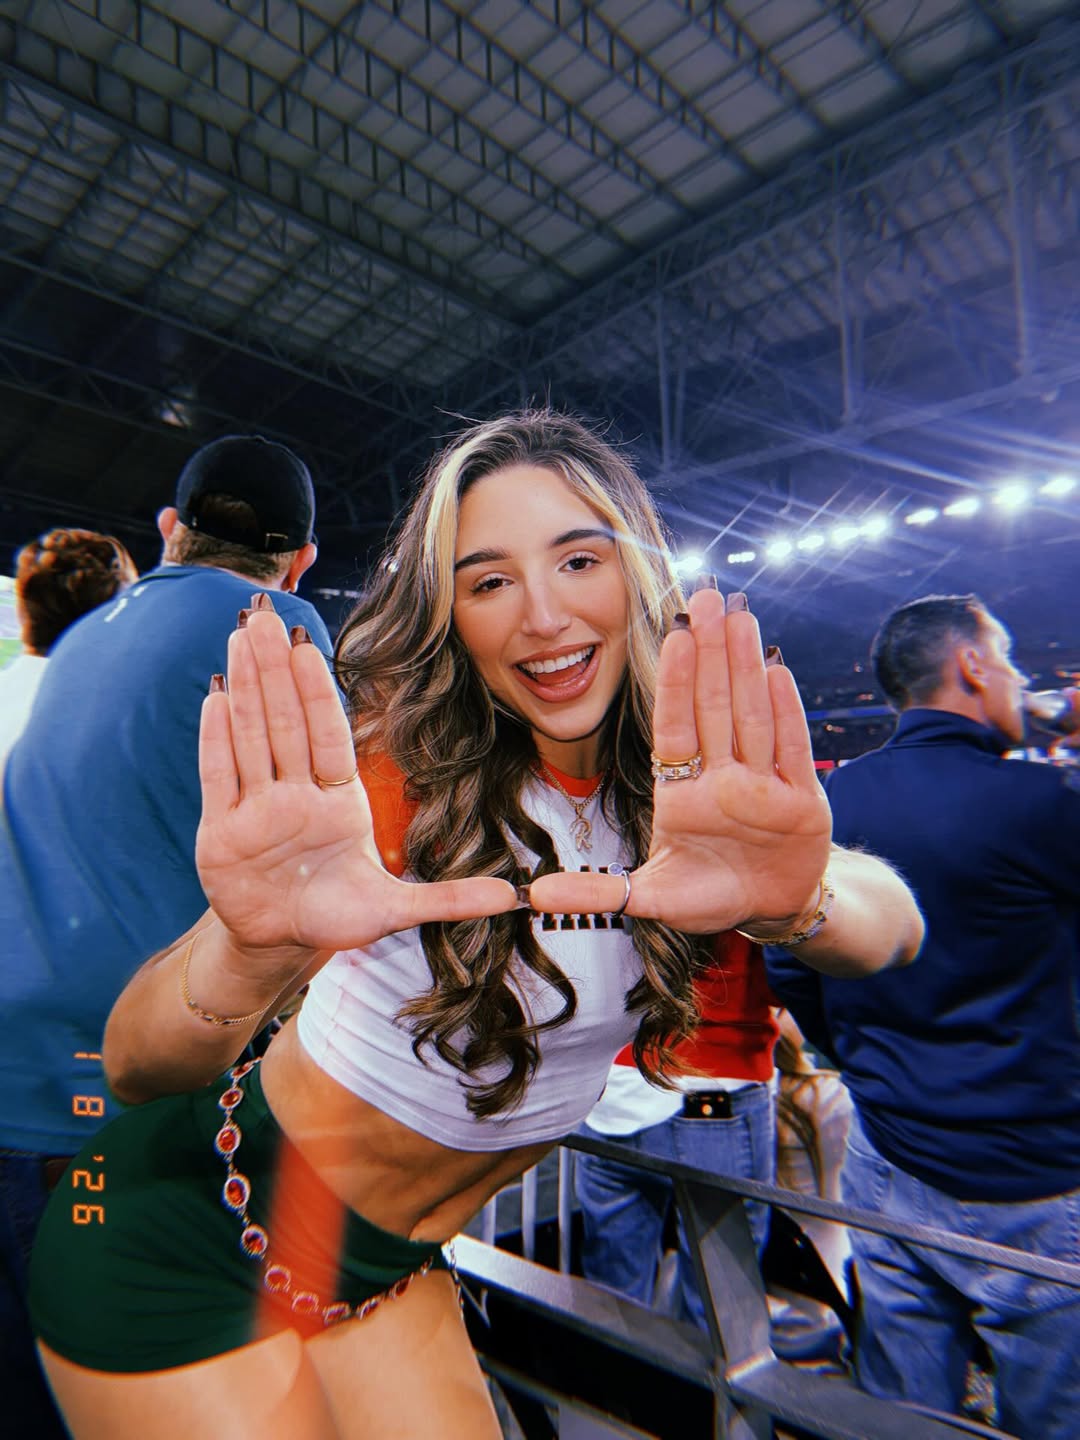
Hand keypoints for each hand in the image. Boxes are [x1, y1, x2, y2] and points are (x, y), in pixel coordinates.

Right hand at [196, 606, 516, 953]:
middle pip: (285, 721)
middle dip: (274, 668)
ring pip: (251, 736)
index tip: (308, 646)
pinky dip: (217, 737)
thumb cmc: (338, 915)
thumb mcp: (396, 909)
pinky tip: (216, 695)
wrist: (282, 944)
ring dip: (245, 687)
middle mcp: (296, 794)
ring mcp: (257, 808)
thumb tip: (512, 898)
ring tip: (241, 635)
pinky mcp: (221, 831)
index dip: (318, 691)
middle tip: (265, 616)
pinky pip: (219, 775)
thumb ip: (449, 898)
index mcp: (340, 800)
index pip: (329, 735)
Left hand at [528, 589, 830, 931]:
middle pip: (716, 706)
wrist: (768, 913)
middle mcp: (722, 778)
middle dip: (711, 652)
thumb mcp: (649, 899)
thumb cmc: (706, 896)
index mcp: (683, 792)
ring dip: (746, 666)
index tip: (672, 635)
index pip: (676, 727)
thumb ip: (596, 896)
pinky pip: (792, 749)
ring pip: (752, 715)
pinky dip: (786, 712)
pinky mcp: (803, 802)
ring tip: (740, 616)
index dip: (676, 682)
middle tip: (706, 596)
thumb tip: (534, 898)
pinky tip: (776, 669)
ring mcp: (763, 786)